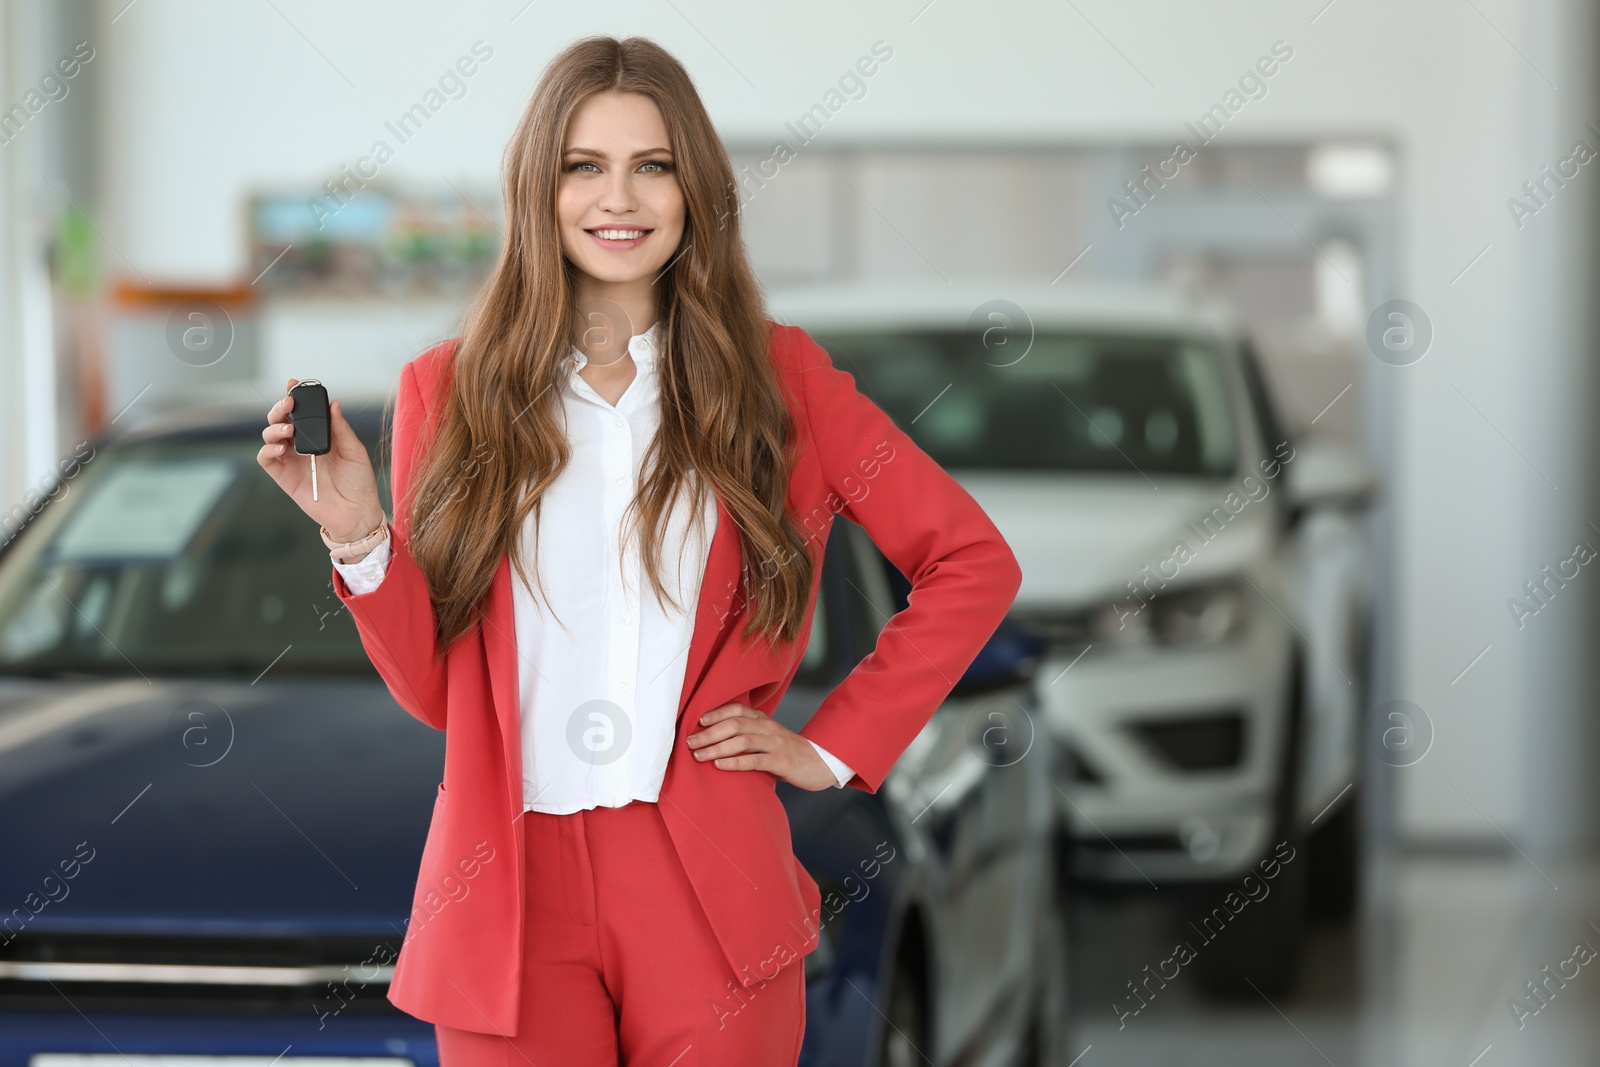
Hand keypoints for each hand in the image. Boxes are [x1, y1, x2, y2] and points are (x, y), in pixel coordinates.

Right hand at [258, 379, 385, 543]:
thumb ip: (341, 429)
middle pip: (281, 420)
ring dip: (274, 428)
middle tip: (289, 404)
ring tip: (289, 430)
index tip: (294, 384)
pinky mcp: (283, 477)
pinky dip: (267, 450)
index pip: (302, 412)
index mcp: (319, 436)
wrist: (356, 513)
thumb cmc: (359, 483)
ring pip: (269, 436)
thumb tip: (334, 405)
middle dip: (280, 408)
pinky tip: (279, 447)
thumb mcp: (355, 451)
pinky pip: (266, 459)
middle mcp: (302, 445)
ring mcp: (291, 460)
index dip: (295, 396)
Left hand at [685, 703, 839, 790]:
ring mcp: (775, 744)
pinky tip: (720, 765)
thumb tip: (714, 740)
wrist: (821, 763)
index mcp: (763, 720)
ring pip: (742, 740)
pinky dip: (735, 762)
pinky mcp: (781, 761)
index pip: (737, 709)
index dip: (716, 713)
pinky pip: (755, 760)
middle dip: (709, 733)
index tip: (697, 721)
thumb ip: (748, 736)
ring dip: (717, 747)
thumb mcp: (768, 739)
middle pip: (734, 724)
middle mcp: (768, 728)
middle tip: (689, 742)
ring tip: (699, 755)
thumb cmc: (787, 753)